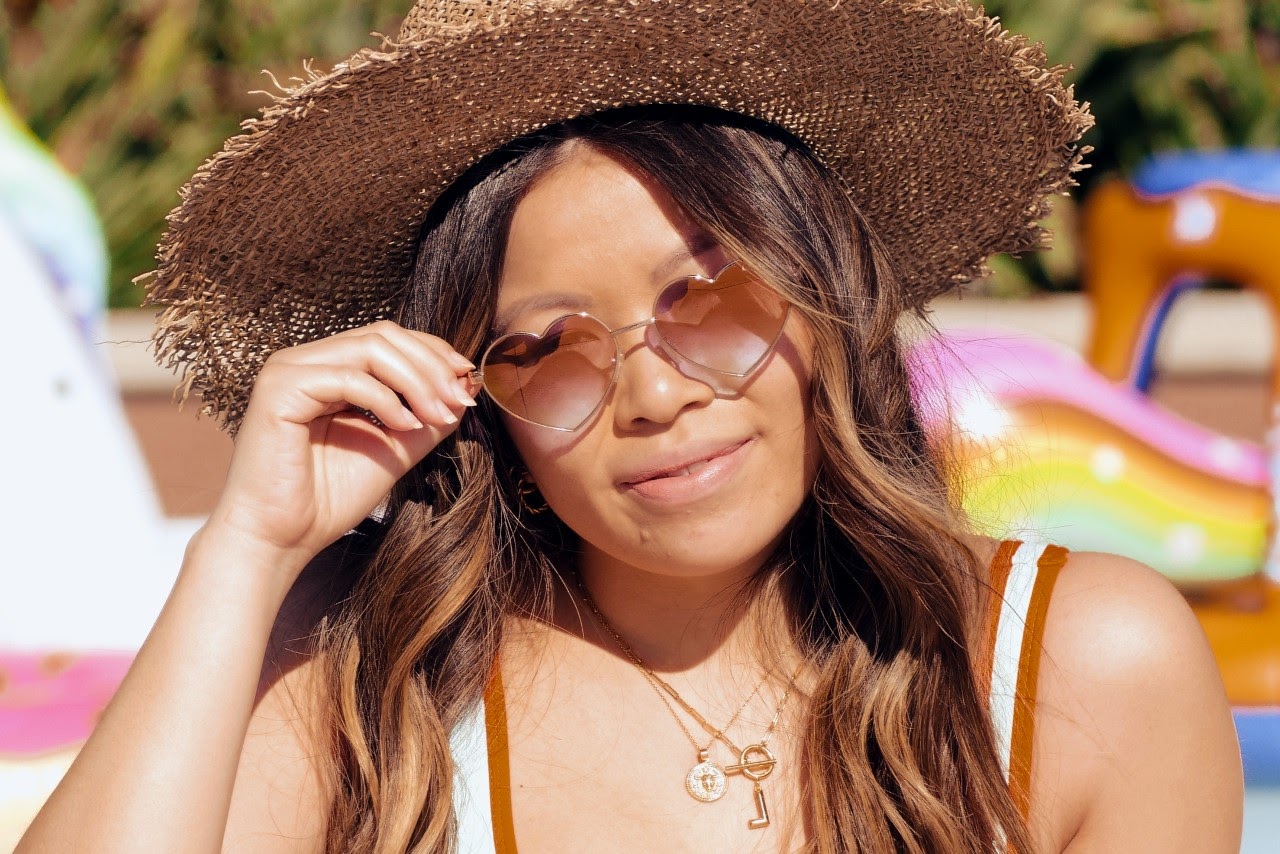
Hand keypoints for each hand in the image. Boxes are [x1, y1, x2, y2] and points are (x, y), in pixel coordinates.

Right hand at [203, 320, 475, 581]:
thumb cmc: (327, 500)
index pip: (388, 339)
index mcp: (328, 370)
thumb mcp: (394, 449)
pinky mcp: (279, 389)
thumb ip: (426, 418)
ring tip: (439, 415)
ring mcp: (288, 370)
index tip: (468, 384)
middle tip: (460, 401)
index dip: (433, 354)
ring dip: (417, 381)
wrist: (280, 540)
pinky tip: (404, 426)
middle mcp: (306, 362)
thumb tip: (466, 390)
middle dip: (432, 366)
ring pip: (370, 349)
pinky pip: (348, 378)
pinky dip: (386, 400)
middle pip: (383, 335)